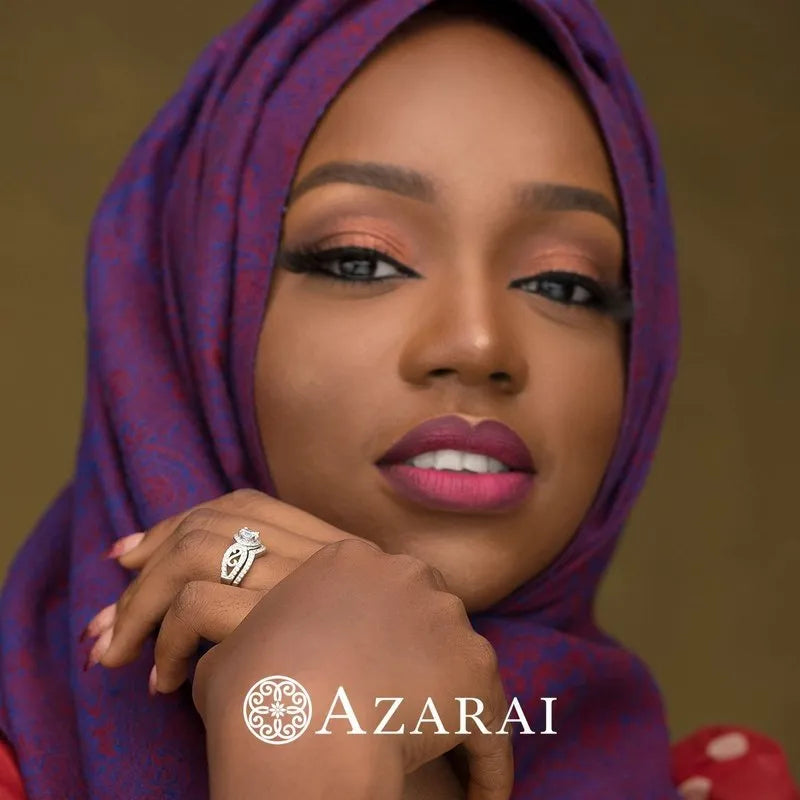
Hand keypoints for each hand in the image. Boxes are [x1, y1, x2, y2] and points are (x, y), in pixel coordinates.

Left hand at [82, 489, 371, 690]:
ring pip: (196, 554)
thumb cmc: (382, 689)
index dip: (180, 520)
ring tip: (115, 650)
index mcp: (335, 547)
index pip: (247, 505)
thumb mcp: (356, 625)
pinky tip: (162, 682)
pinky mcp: (282, 623)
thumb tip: (233, 594)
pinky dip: (164, 642)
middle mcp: (319, 555)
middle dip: (145, 563)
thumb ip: (307, 598)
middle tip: (106, 616)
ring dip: (138, 603)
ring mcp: (301, 585)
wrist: (435, 723)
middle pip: (212, 523)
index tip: (134, 552)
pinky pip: (199, 608)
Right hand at [192, 539, 512, 799]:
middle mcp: (405, 574)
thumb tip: (249, 653)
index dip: (376, 631)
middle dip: (418, 656)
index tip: (370, 668)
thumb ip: (253, 634)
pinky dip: (486, 763)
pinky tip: (481, 799)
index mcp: (348, 560)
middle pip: (422, 614)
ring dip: (452, 705)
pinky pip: (490, 723)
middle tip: (400, 707)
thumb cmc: (256, 688)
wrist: (296, 727)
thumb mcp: (234, 644)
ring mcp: (447, 617)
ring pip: (459, 663)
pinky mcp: (477, 671)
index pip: (375, 590)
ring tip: (440, 754)